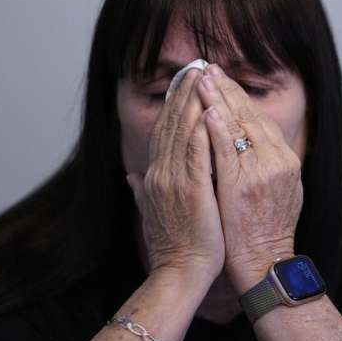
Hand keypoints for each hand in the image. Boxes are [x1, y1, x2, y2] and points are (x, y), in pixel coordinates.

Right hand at [126, 68, 224, 281]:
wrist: (178, 273)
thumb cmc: (171, 247)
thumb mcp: (151, 214)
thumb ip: (142, 192)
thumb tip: (131, 178)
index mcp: (154, 177)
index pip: (163, 132)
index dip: (172, 105)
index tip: (183, 83)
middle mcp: (161, 173)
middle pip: (171, 124)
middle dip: (183, 93)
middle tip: (195, 67)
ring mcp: (175, 180)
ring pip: (184, 132)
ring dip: (193, 102)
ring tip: (204, 77)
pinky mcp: (192, 190)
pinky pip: (198, 153)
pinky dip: (203, 130)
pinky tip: (210, 110)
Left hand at [195, 64, 303, 292]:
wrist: (263, 262)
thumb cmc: (265, 230)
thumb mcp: (278, 190)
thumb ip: (265, 163)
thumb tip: (251, 140)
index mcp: (282, 159)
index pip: (257, 118)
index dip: (237, 96)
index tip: (219, 78)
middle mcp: (276, 161)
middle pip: (248, 115)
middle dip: (226, 88)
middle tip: (207, 67)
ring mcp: (260, 173)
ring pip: (237, 127)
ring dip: (218, 99)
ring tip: (202, 78)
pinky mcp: (241, 187)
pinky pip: (227, 152)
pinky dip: (218, 130)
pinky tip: (207, 111)